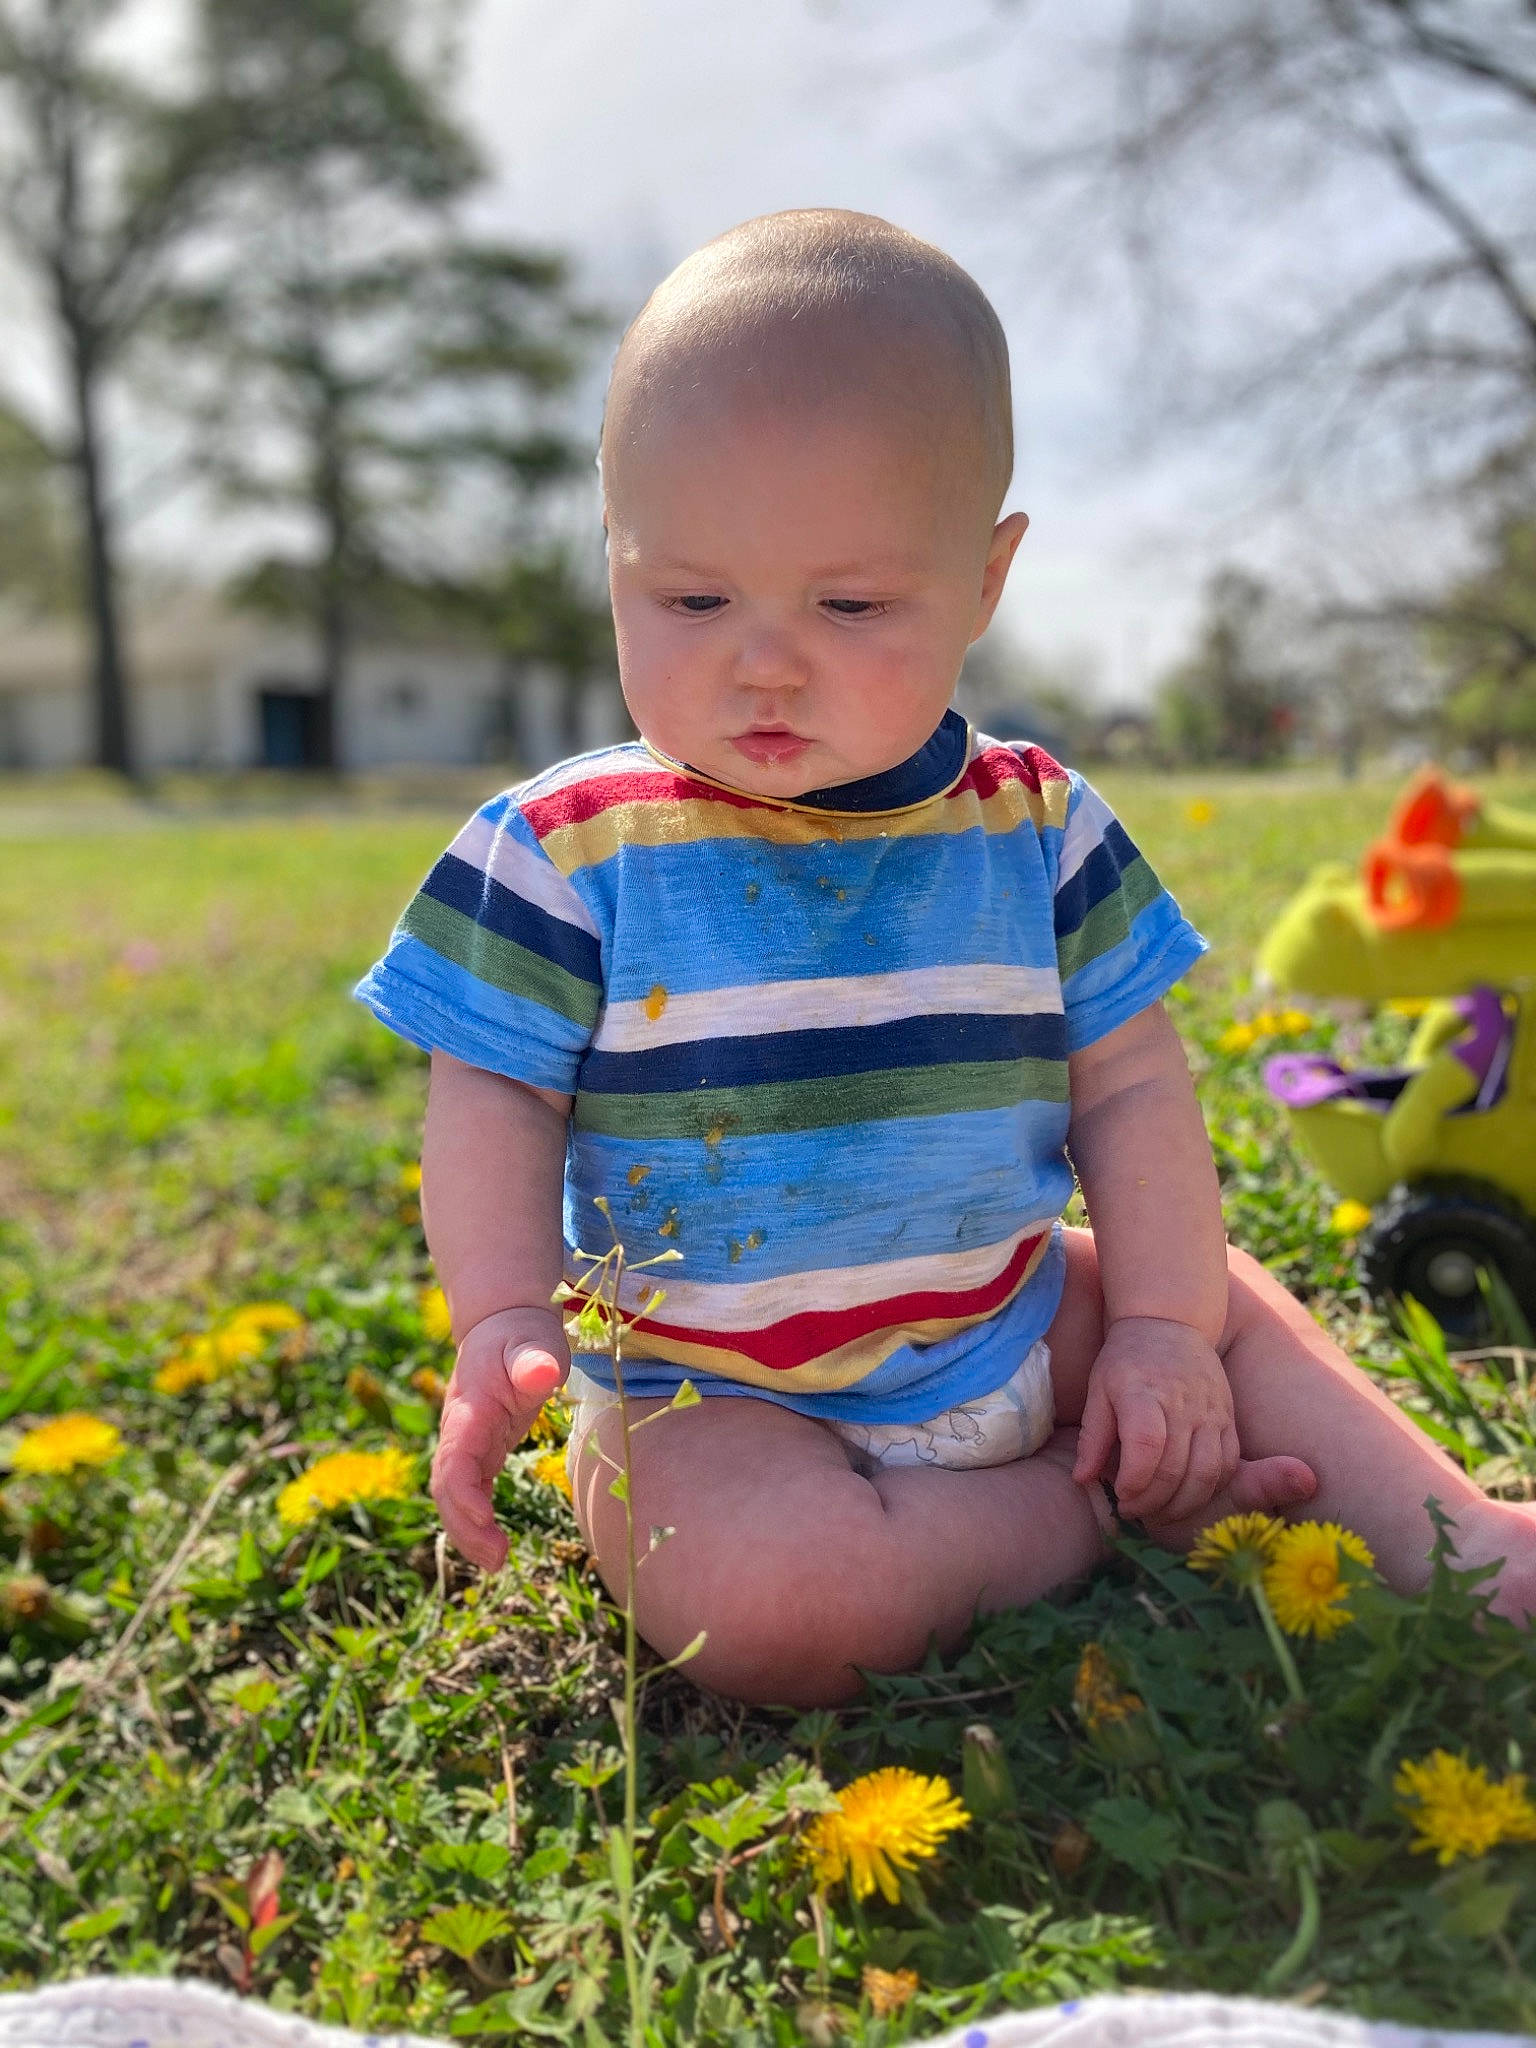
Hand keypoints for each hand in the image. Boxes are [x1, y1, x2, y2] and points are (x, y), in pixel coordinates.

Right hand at [430, 1306, 568, 1569]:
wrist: (503, 1324)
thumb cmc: (522, 1333)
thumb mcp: (534, 1341)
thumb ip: (534, 1358)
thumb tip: (542, 1372)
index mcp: (469, 1409)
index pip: (454, 1460)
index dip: (464, 1495)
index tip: (486, 1522)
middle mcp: (459, 1431)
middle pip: (446, 1486)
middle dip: (464, 1527)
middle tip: (497, 1560)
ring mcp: (465, 1443)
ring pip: (452, 1494)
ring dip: (468, 1531)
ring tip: (498, 1562)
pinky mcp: (479, 1451)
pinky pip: (468, 1492)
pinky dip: (476, 1520)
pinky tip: (496, 1544)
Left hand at [1072, 1316, 1238, 1523]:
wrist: (1171, 1322)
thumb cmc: (1127, 1359)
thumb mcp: (1099, 1388)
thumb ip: (1093, 1436)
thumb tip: (1082, 1480)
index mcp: (1144, 1392)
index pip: (1146, 1446)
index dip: (1134, 1481)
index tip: (1120, 1494)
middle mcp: (1183, 1403)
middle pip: (1176, 1468)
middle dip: (1153, 1502)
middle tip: (1134, 1511)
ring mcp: (1211, 1411)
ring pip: (1207, 1473)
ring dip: (1183, 1504)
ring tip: (1159, 1512)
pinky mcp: (1229, 1418)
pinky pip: (1229, 1464)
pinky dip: (1212, 1489)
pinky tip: (1188, 1495)